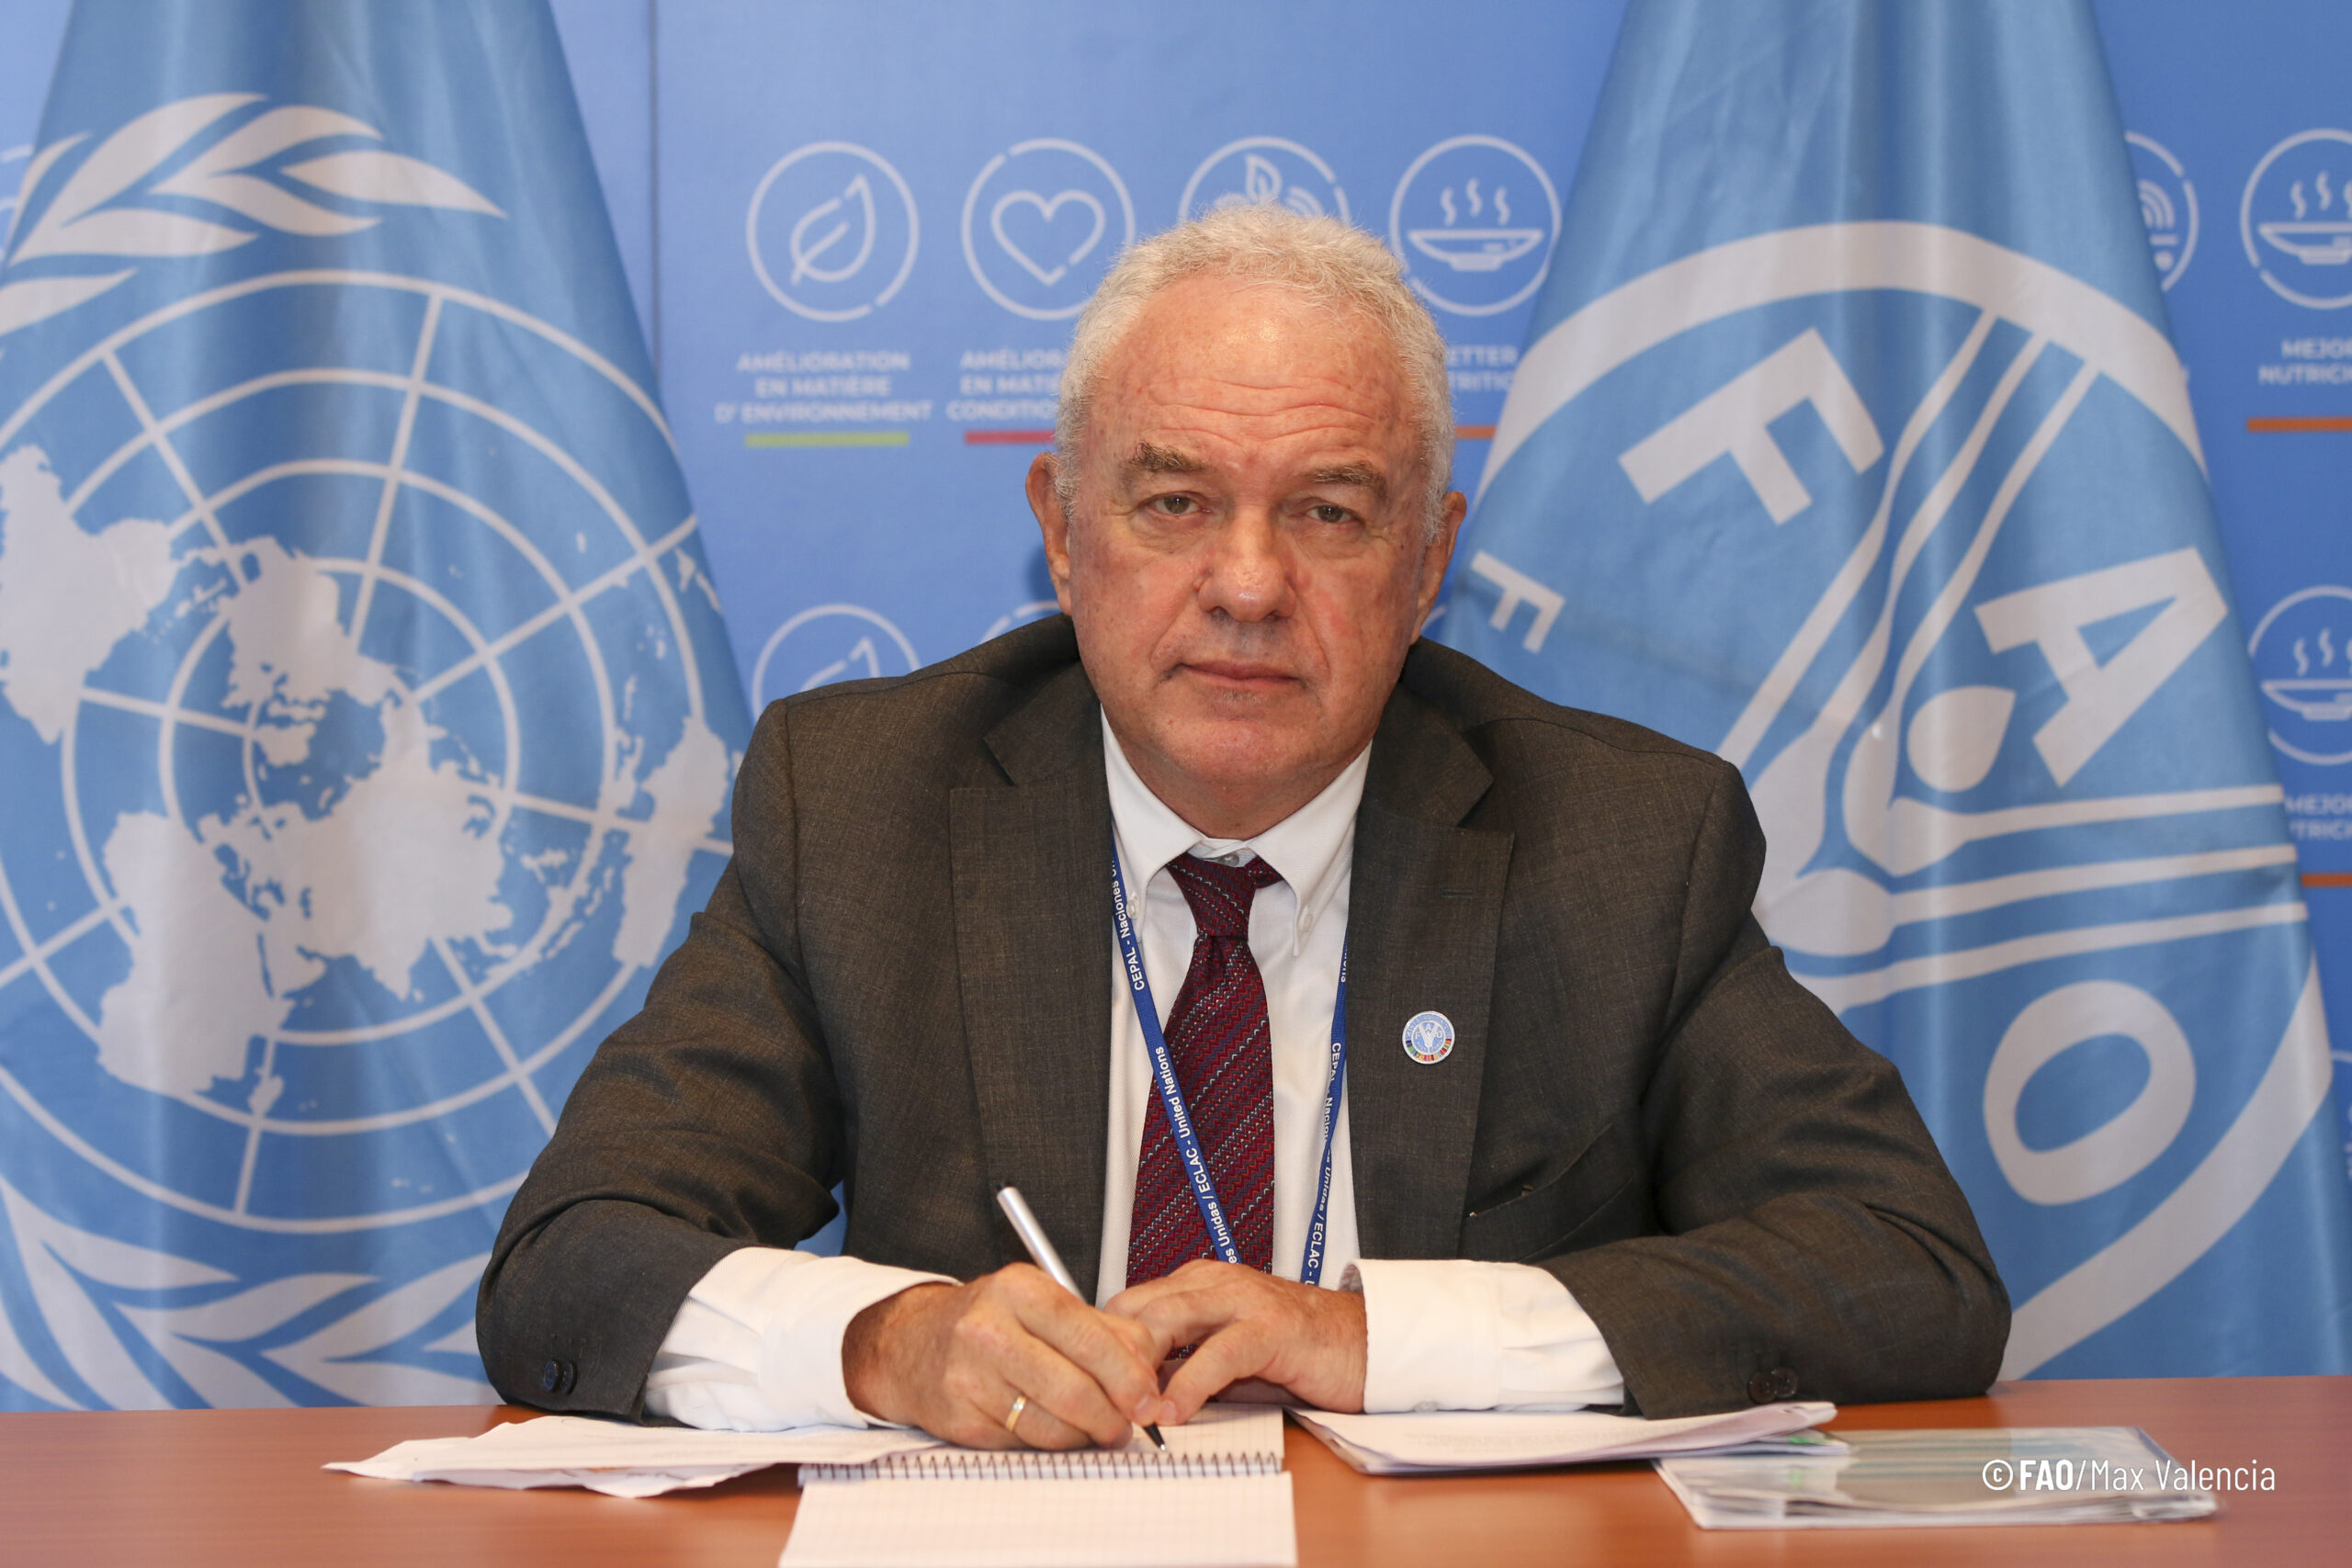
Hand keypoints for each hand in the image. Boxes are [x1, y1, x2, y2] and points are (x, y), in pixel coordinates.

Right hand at [841, 1266, 1175, 1448]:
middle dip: (1113, 1416)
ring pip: (1052, 1425)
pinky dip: (1050, 1443)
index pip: (1089, 1337)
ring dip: (1085, 1436)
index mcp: (1019, 1289)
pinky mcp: (960, 1419)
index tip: (1150, 1398)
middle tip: (1129, 1425)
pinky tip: (1055, 1429)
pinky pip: (1024, 1443)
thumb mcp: (1041, 1303)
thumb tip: (1147, 1368)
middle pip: (1074, 1389)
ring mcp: (969, 1377)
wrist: (911, 1343)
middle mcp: (989, 1329)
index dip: (1128, 1375)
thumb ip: (1101, 1329)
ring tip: (1097, 1429)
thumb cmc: (989, 1321)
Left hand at [1107, 1260, 1366, 1420]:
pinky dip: (1189, 1385)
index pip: (1130, 1303)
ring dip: (1140, 1368)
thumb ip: (1183, 1365)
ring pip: (1169, 1321)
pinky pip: (1218, 1354)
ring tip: (1123, 1409)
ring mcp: (1244, 1301)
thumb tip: (1133, 1395)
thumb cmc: (1298, 1353)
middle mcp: (1216, 1283)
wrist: (1366, 1346)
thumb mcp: (1227, 1358)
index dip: (1103, 1342)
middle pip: (1139, 1307)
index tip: (1083, 1382)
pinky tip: (1173, 1413)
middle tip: (1092, 1399)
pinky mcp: (1272, 1329)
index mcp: (1200, 1283)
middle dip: (1110, 1353)